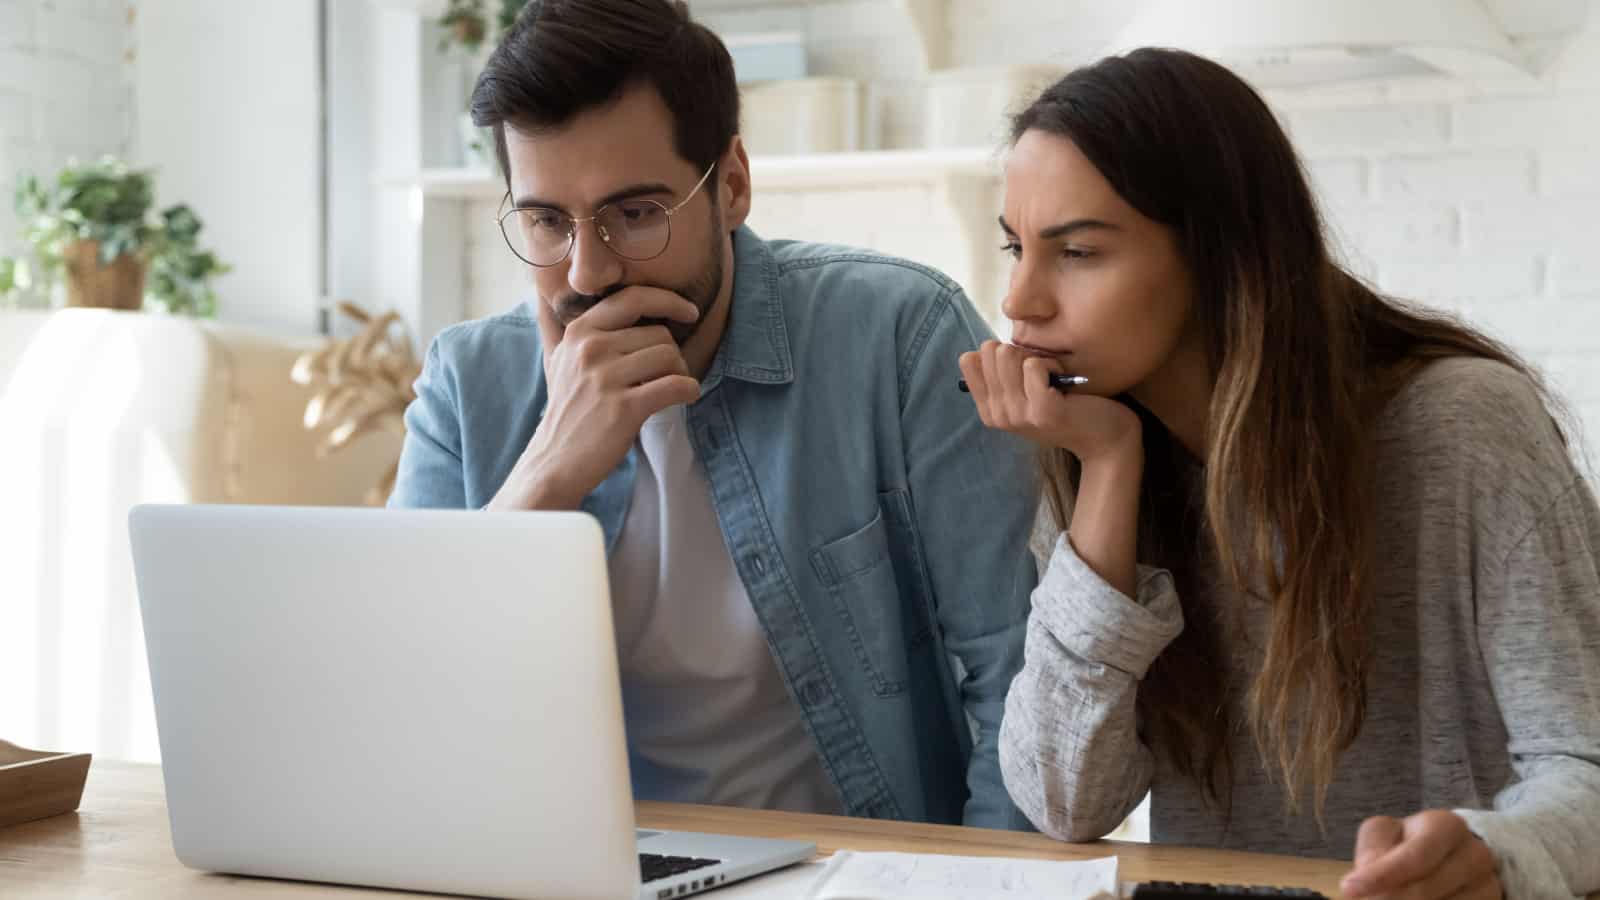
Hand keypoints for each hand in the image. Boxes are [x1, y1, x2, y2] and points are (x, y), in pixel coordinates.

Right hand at [488, 286, 701, 510]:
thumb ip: (576, 330)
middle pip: (659, 333)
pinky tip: (686, 396)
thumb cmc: (568, 411)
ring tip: (669, 389)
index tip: (688, 311)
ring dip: (680, 373)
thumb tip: (569, 294)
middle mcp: (590, 348)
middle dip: (671, 354)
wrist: (554, 461)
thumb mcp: (561, 361)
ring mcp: (606, 378)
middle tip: (665, 376)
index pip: (633, 298)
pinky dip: (689, 390)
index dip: (668, 300)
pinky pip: (675, 385)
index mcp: (579, 332)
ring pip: (670, 357)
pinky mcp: (624, 408)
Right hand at [957, 340, 1141, 463]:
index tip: (1021, 370)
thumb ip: (1001, 378)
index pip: (969, 360)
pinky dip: (1052, 364)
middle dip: (1019, 351)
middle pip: (990, 351)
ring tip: (1054, 377)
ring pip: (1008, 354)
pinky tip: (1064, 381)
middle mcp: (998, 415)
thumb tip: (976, 352)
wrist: (1104, 439)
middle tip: (1042, 373)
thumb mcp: (1025, 396)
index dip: (998, 353)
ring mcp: (1018, 415)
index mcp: (989, 410)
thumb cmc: (1068, 408)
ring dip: (1036, 356)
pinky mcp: (1042, 411)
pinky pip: (1034, 364)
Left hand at [1342, 811, 1501, 899]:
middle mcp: (1475, 855)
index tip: (1349, 889)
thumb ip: (1374, 852)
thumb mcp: (1387, 835)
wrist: (1457, 855)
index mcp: (1447, 827)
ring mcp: (1488, 885)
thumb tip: (1362, 883)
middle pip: (1426, 889)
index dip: (1380, 876)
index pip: (1414, 856)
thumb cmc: (1411, 842)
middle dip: (1389, 898)